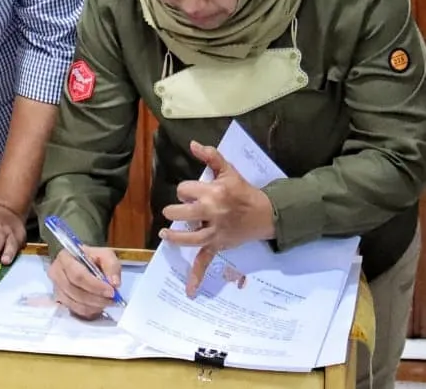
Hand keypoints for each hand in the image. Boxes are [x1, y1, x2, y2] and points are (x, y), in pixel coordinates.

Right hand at [47, 246, 121, 318]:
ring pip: (75, 303)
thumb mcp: (105, 255)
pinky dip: (90, 310)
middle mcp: (56, 273)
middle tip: (112, 300)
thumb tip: (114, 283)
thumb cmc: (93, 258)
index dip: (95, 286)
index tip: (111, 291)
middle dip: (96, 298)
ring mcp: (57, 288)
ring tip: (107, 302)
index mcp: (65, 258)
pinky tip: (98, 305)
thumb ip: (111, 266)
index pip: (78, 275)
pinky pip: (76, 310)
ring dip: (94, 305)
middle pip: (75, 291)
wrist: (83, 263)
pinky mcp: (61, 300)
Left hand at [160, 141, 276, 295]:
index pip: (184, 190)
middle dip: (176, 209)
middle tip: (179, 209)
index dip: (185, 190)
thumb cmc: (244, 191)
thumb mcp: (229, 170)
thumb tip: (193, 144)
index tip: (192, 191)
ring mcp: (214, 231)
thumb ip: (211, 156)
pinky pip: (206, 261)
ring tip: (166, 234)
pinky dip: (197, 276)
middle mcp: (211, 212)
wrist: (268, 214)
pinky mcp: (218, 245)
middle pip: (181, 210)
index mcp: (212, 193)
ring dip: (175, 236)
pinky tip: (189, 290)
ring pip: (188, 236)